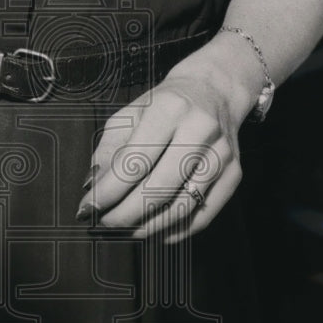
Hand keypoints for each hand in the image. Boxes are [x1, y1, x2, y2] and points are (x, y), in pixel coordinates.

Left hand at [77, 40, 262, 241]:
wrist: (214, 90)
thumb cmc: (165, 104)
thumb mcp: (129, 115)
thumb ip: (109, 150)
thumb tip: (93, 188)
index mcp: (170, 110)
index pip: (134, 162)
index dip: (108, 191)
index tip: (88, 207)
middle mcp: (200, 131)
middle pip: (159, 188)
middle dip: (126, 214)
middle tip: (106, 223)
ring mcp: (221, 154)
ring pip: (182, 206)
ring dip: (149, 226)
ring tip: (127, 230)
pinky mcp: (234, 173)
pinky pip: (204, 214)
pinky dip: (177, 230)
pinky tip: (156, 231)